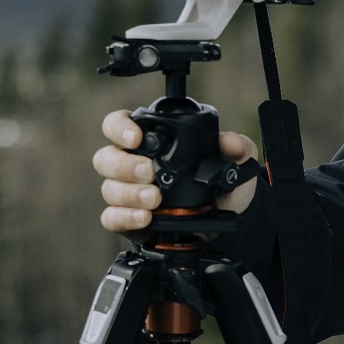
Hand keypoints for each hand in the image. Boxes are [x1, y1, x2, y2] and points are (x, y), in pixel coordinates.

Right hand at [92, 109, 261, 232]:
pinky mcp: (128, 219)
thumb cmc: (222, 183)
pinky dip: (127, 217)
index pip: (118, 124)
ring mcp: (127, 192)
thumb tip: (227, 141)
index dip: (120, 128)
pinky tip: (145, 217)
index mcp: (151, 140)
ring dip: (130, 194)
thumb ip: (237, 146)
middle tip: (150, 172)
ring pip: (109, 189)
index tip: (137, 138)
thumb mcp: (236, 161)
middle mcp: (132, 163)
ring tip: (155, 199)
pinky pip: (113, 218)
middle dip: (125, 165)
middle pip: (106, 158)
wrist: (224, 218)